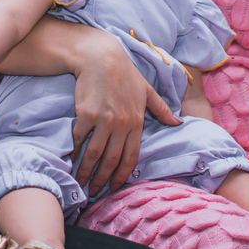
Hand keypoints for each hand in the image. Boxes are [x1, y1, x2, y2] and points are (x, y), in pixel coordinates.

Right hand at [71, 34, 180, 193]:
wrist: (100, 56)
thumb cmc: (124, 71)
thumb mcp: (146, 89)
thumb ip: (160, 108)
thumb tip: (178, 121)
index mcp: (137, 121)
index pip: (131, 157)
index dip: (122, 175)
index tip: (114, 188)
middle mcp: (122, 124)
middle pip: (111, 160)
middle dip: (102, 180)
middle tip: (94, 192)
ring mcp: (104, 120)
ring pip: (94, 155)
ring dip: (86, 172)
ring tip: (80, 183)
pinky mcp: (86, 114)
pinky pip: (80, 140)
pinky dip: (75, 152)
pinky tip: (71, 160)